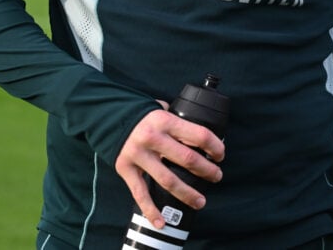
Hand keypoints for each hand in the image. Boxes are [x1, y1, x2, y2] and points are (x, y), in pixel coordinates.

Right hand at [115, 107, 224, 229]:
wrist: (111, 118)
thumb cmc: (145, 116)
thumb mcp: (164, 110)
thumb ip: (180, 121)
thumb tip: (204, 136)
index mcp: (166, 121)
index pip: (199, 135)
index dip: (215, 146)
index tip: (220, 155)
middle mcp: (153, 138)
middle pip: (187, 159)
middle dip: (207, 171)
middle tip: (217, 177)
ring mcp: (139, 155)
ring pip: (168, 180)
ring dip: (187, 193)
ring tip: (200, 201)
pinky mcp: (126, 169)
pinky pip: (140, 193)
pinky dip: (151, 210)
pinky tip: (161, 222)